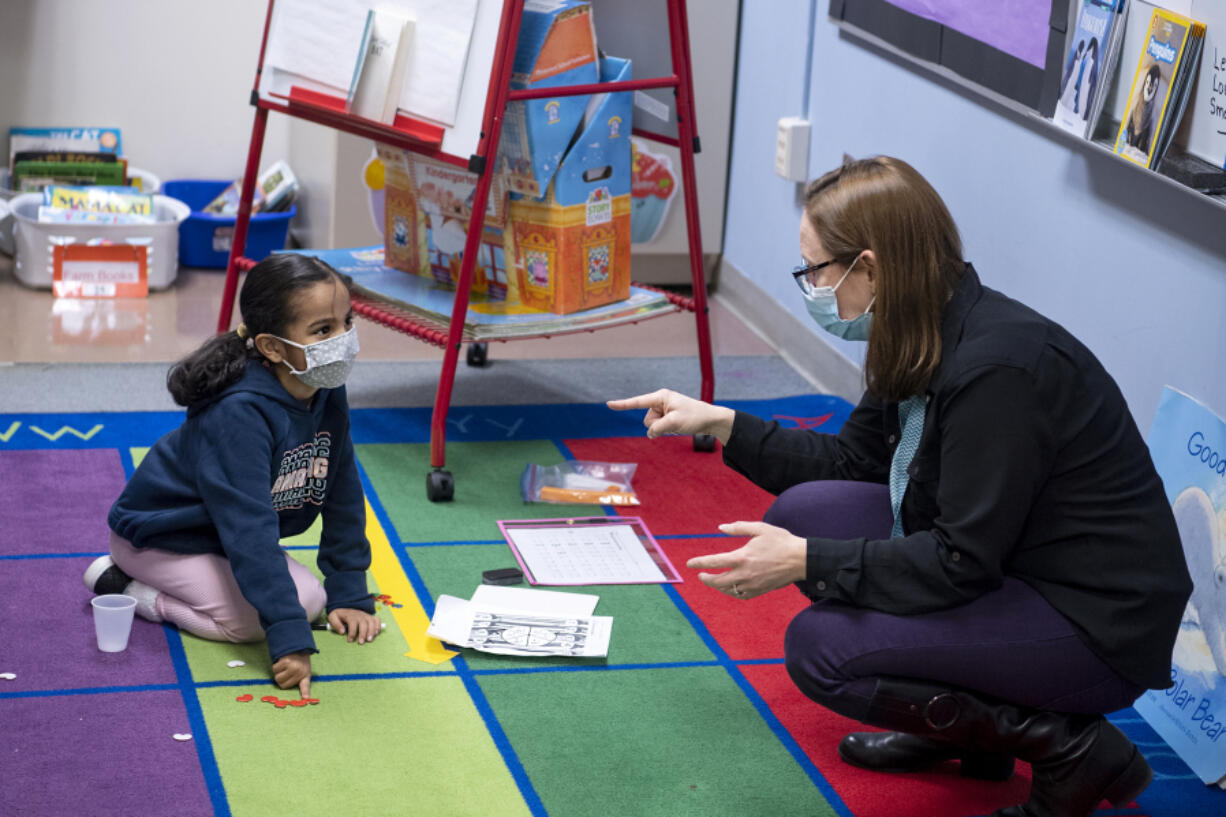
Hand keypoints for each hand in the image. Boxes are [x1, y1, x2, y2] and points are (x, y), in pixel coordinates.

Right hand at [272, 650, 311, 698]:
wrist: (296, 646)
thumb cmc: (299, 660)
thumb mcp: (303, 669)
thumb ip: (299, 679)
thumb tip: (296, 692)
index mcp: (305, 675)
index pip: (305, 686)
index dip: (305, 693)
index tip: (306, 699)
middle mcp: (300, 672)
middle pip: (283, 685)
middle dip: (281, 680)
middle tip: (285, 673)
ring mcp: (293, 667)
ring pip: (277, 678)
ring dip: (277, 673)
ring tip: (284, 667)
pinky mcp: (286, 662)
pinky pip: (275, 669)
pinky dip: (275, 667)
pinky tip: (281, 662)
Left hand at [328, 608, 382, 644]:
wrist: (345, 609)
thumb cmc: (339, 616)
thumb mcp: (333, 617)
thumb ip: (335, 624)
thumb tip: (342, 632)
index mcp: (350, 615)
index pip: (353, 623)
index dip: (352, 632)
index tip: (350, 641)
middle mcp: (359, 614)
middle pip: (363, 623)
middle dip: (363, 633)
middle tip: (361, 642)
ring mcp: (366, 615)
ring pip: (371, 622)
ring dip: (371, 631)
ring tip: (369, 640)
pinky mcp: (370, 617)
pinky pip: (377, 619)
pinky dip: (378, 626)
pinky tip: (376, 633)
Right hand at [606, 389, 734, 443]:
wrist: (710, 419)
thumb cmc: (694, 417)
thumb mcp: (674, 423)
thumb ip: (657, 428)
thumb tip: (650, 434)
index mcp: (661, 396)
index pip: (637, 402)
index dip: (622, 404)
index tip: (608, 404)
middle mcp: (660, 401)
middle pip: (647, 420)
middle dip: (658, 425)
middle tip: (675, 422)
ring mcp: (664, 409)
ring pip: (653, 425)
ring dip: (664, 428)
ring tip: (679, 424)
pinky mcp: (667, 417)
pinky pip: (659, 427)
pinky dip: (667, 429)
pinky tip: (678, 426)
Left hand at [686, 521, 806, 599]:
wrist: (800, 560)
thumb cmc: (781, 541)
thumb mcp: (760, 528)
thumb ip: (739, 527)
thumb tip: (721, 528)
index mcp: (743, 557)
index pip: (714, 562)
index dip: (699, 563)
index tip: (690, 564)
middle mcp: (745, 573)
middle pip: (718, 581)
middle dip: (706, 578)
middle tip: (700, 575)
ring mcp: (752, 584)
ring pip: (728, 590)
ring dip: (717, 586)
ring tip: (713, 581)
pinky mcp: (760, 591)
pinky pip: (741, 595)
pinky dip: (732, 592)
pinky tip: (729, 588)